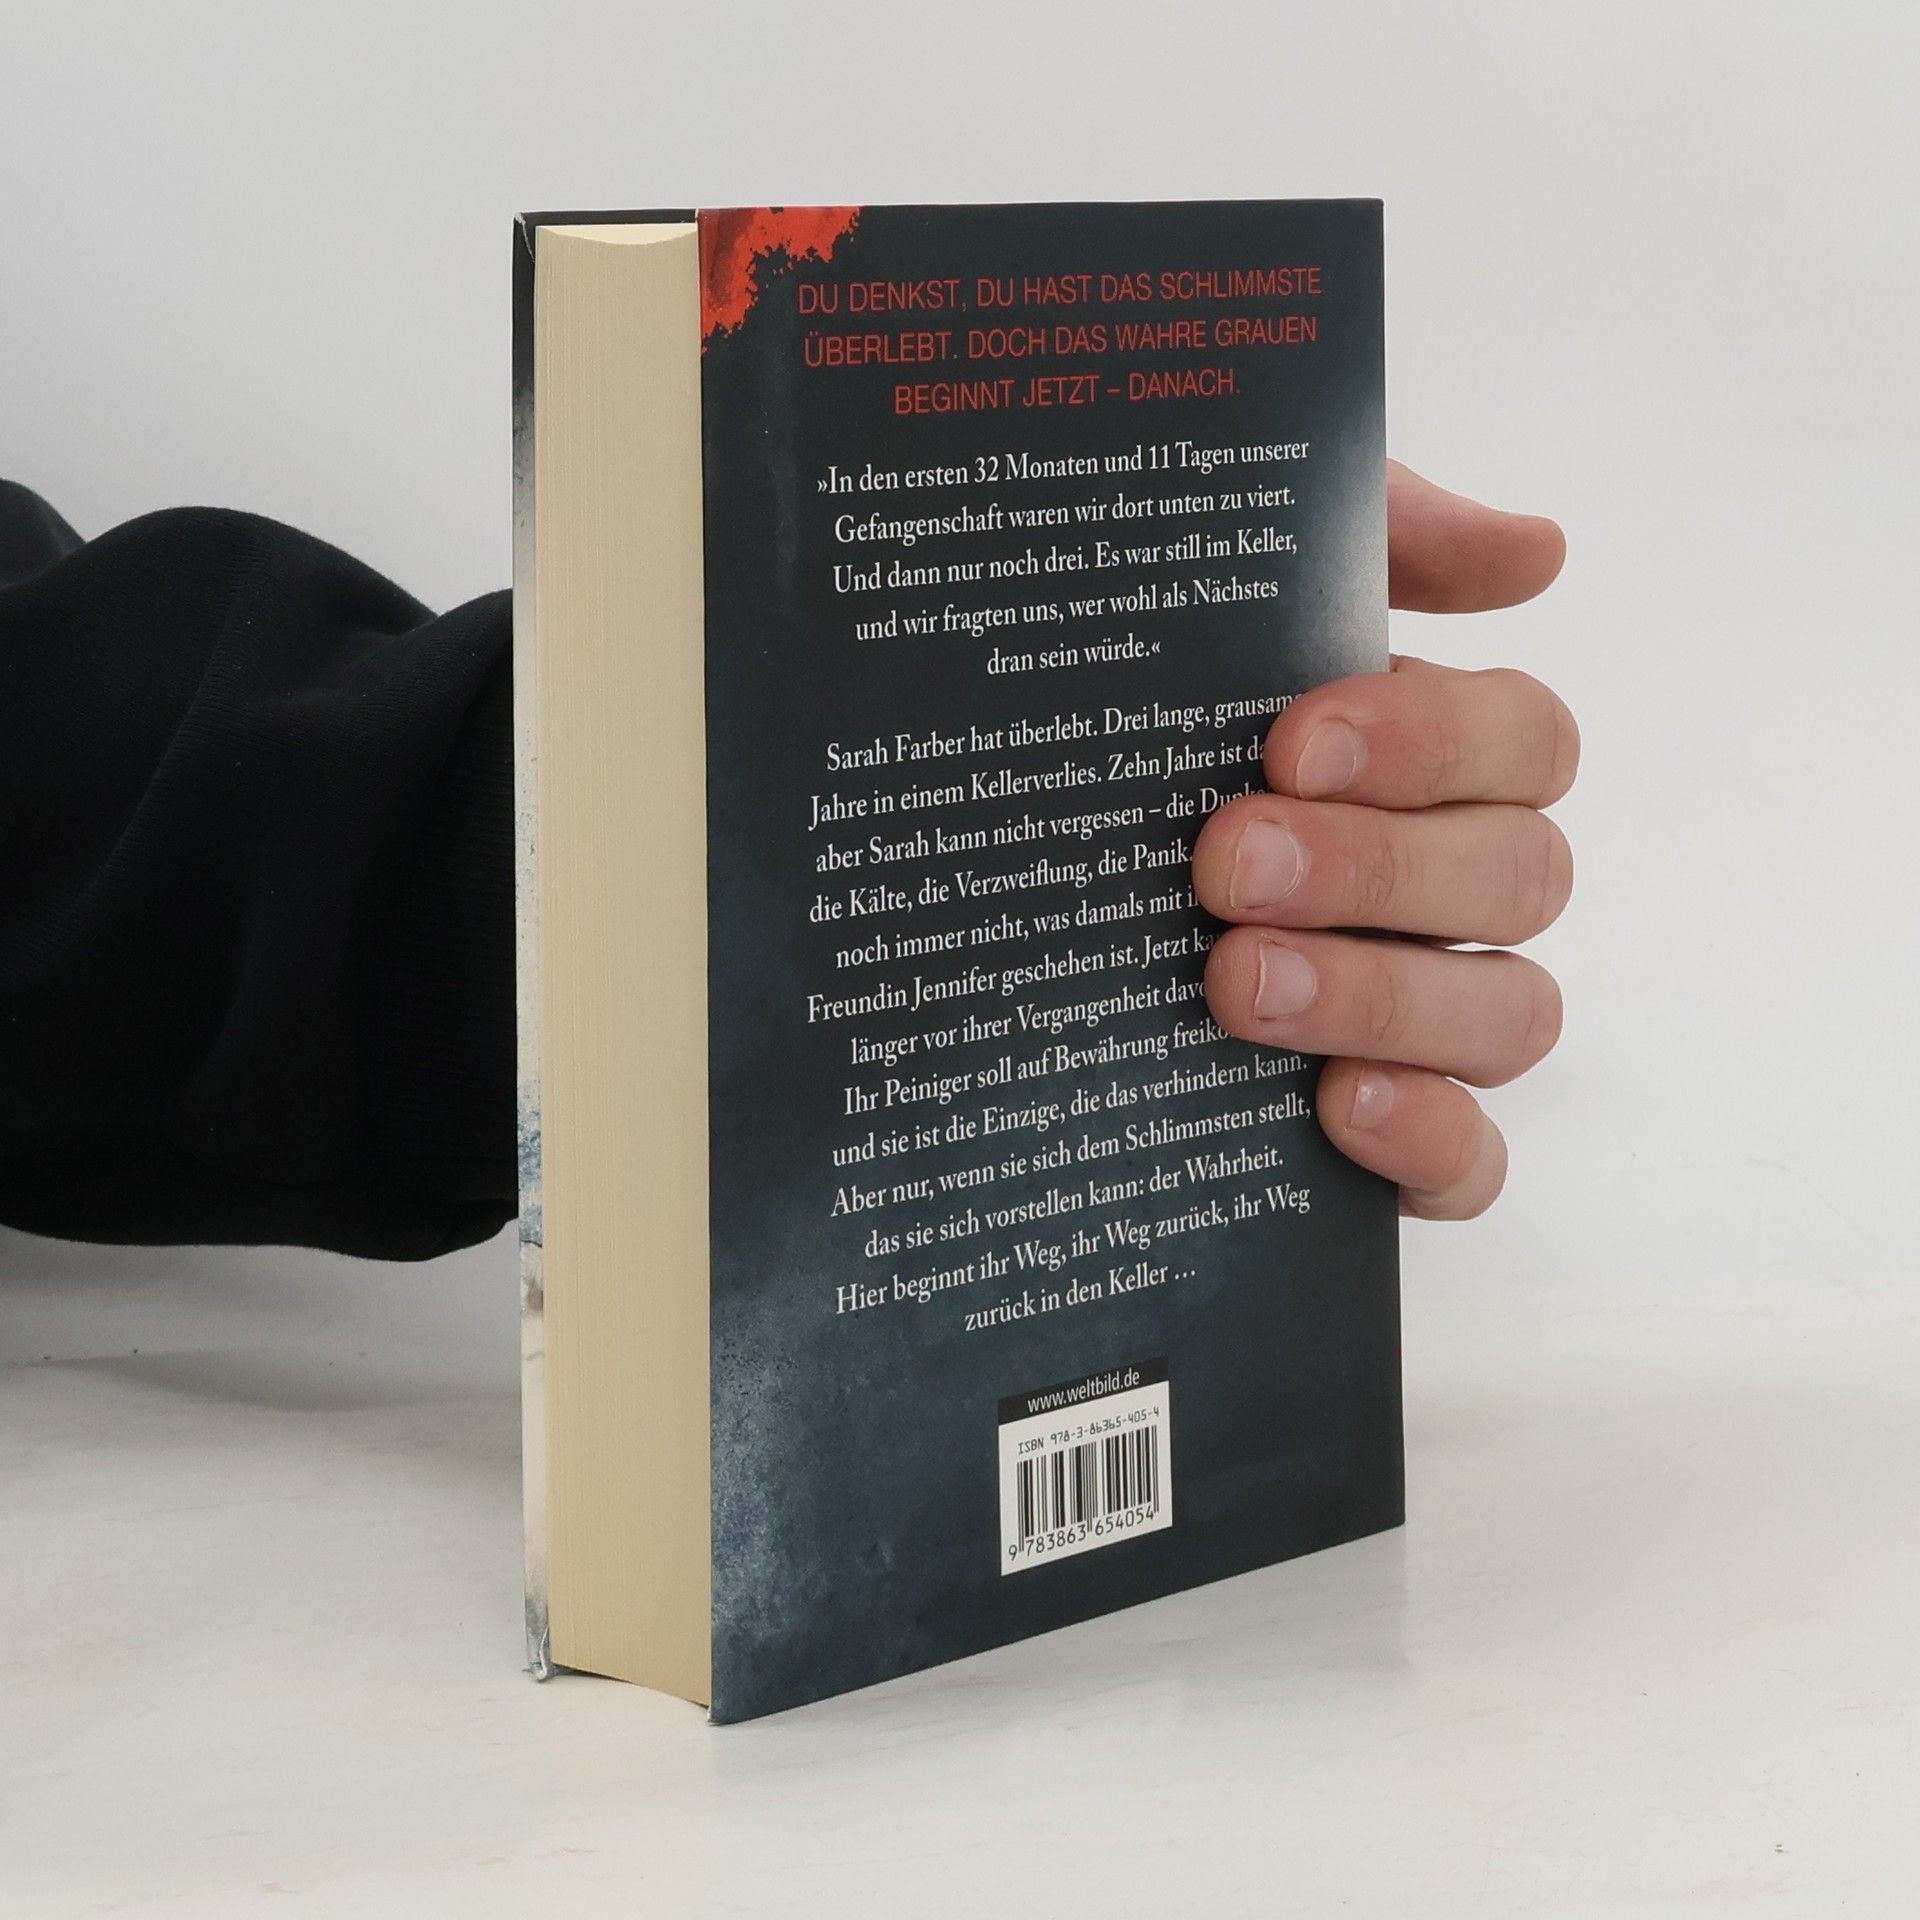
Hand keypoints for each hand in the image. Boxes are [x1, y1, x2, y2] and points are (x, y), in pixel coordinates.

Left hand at [1192, 462, 1575, 1219]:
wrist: (976, 844)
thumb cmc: (1117, 699)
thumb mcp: (1220, 583)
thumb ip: (1376, 537)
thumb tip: (1537, 550)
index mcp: (1424, 759)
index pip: (1523, 744)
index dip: (1434, 743)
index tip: (1289, 743)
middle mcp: (1441, 886)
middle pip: (1520, 879)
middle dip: (1377, 869)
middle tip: (1224, 862)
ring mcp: (1420, 1016)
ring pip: (1509, 1016)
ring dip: (1385, 994)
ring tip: (1235, 983)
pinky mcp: (1377, 1133)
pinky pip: (1470, 1163)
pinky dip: (1433, 1144)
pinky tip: (1338, 1105)